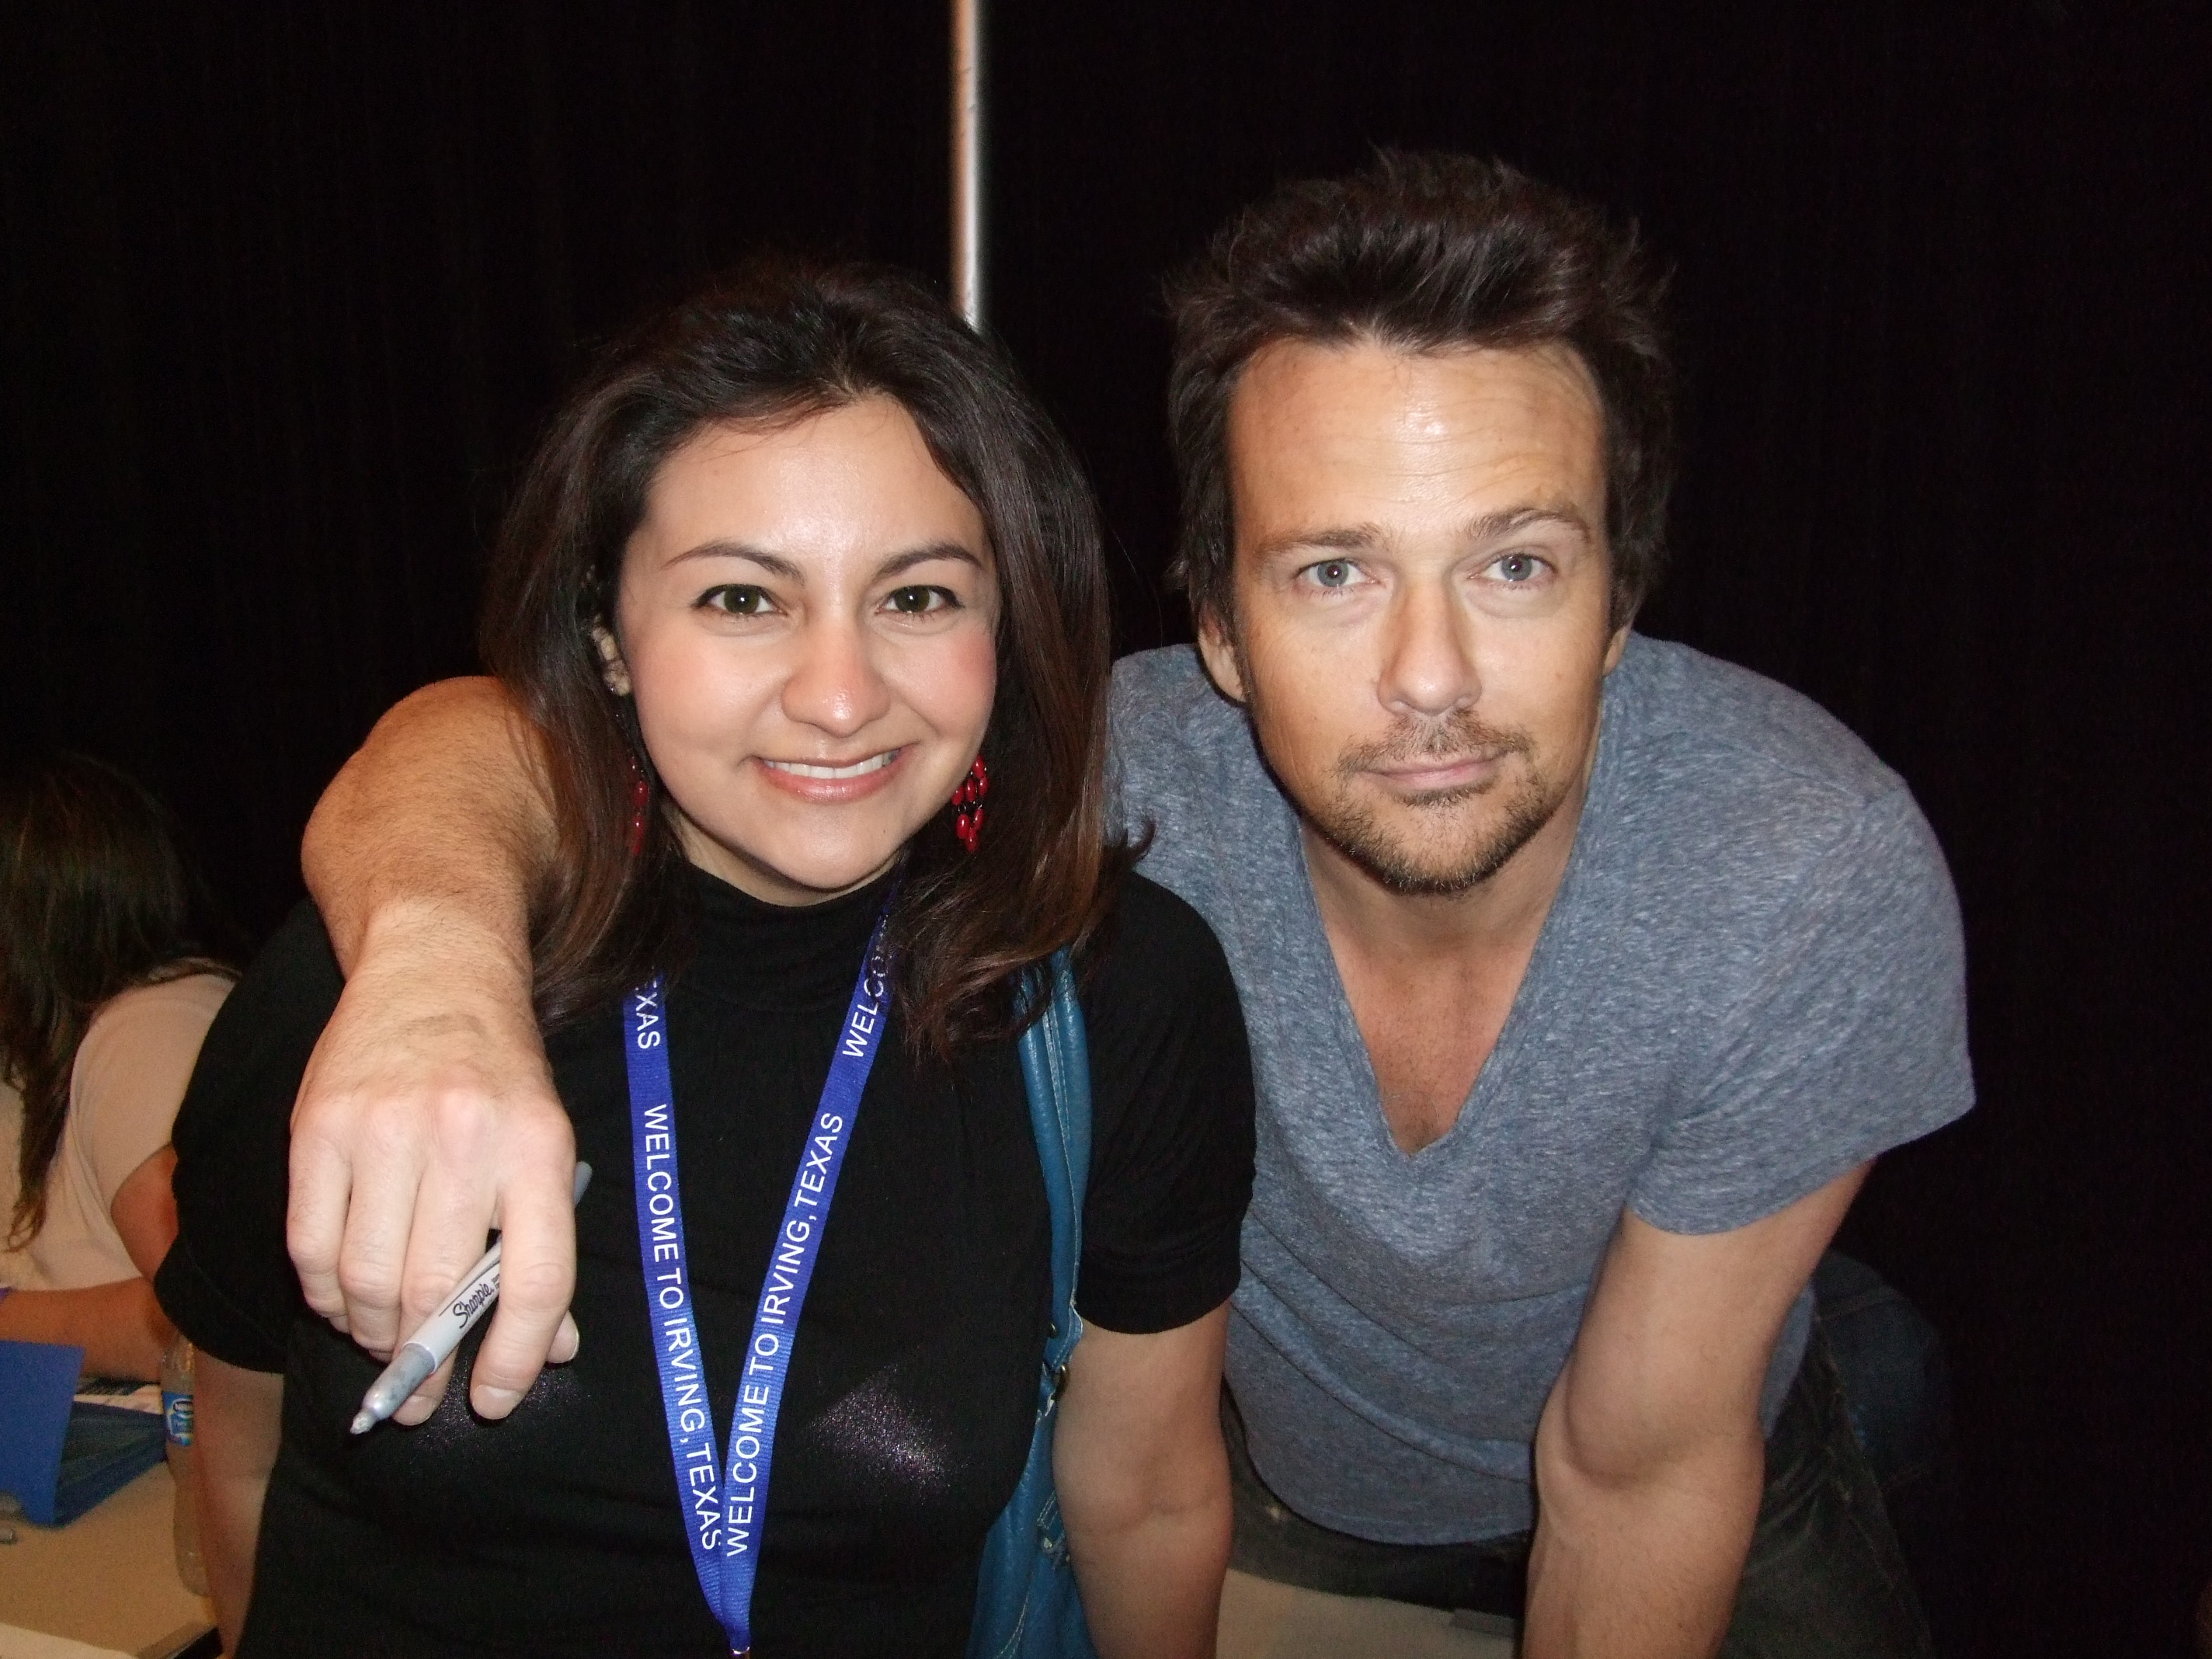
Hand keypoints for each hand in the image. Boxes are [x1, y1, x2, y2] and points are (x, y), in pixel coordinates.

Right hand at [288, 902, 578, 1421]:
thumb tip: (551, 1353)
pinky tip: (341, 1300)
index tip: (493, 1402)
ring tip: (381, 1344)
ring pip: (365, 1280)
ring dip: (370, 1334)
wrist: (434, 967)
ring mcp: (384, 1129)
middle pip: (434, 1291)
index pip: (536, 1279)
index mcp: (538, 1148)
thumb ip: (542, 1244)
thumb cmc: (499, 1075)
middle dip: (427, 1365)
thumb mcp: (545, 1144)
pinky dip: (324, 1294)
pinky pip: (309, 1246)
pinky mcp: (317, 1126)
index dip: (514, 1358)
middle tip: (420, 1397)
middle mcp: (463, 1137)